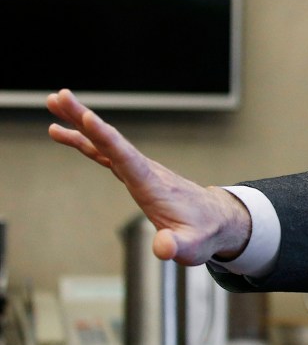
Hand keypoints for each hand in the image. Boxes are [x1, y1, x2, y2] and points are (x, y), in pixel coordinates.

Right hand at [47, 89, 249, 265]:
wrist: (217, 220)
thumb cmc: (204, 232)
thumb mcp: (192, 246)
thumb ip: (176, 247)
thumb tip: (163, 248)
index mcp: (153, 186)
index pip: (125, 157)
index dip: (105, 137)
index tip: (86, 116)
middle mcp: (145, 171)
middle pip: (111, 141)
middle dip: (85, 118)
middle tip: (59, 96)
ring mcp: (140, 170)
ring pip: (106, 142)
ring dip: (80, 123)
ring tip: (54, 104)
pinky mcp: (136, 174)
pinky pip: (106, 152)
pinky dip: (87, 141)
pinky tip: (66, 135)